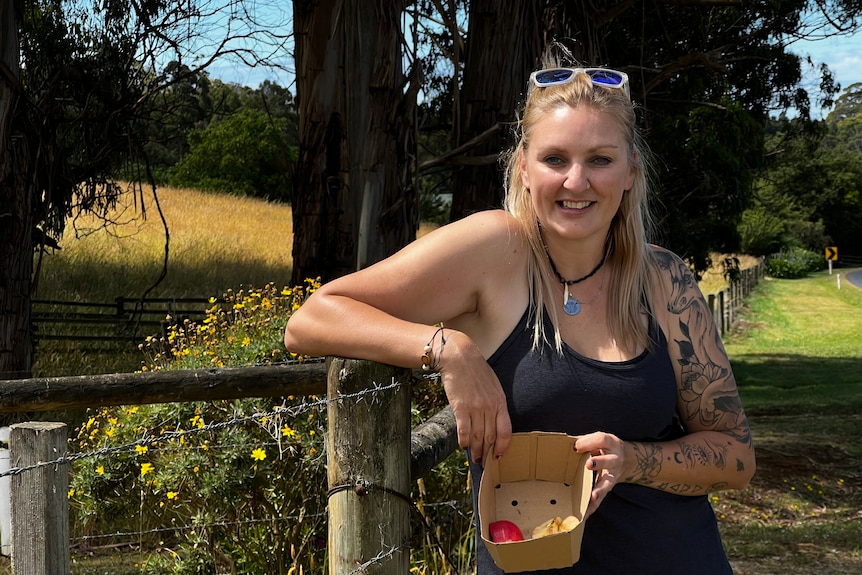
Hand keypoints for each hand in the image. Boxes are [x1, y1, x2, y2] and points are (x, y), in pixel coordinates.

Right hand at [438, 330, 511, 465]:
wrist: (459, 357)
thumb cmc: (476, 370)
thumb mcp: (493, 385)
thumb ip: (495, 403)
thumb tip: (493, 422)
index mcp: (500, 401)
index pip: (505, 431)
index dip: (502, 446)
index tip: (498, 455)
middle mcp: (489, 406)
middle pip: (490, 437)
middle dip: (488, 453)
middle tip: (485, 463)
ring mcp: (475, 407)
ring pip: (478, 436)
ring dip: (476, 450)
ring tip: (474, 458)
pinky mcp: (460, 407)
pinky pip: (464, 430)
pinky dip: (464, 441)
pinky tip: (463, 446)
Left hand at [575, 432, 626, 516]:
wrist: (628, 458)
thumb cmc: (605, 447)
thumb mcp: (598, 440)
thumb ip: (584, 441)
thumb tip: (567, 445)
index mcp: (611, 443)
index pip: (602, 439)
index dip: (589, 442)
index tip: (576, 447)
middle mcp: (616, 459)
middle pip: (610, 460)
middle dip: (600, 462)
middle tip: (589, 464)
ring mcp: (614, 474)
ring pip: (608, 482)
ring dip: (600, 489)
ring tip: (593, 496)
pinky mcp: (610, 486)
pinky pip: (603, 497)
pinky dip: (594, 506)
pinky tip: (585, 513)